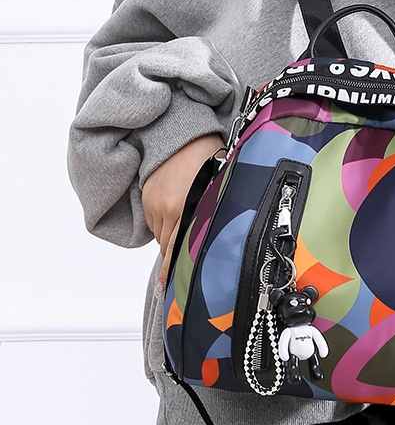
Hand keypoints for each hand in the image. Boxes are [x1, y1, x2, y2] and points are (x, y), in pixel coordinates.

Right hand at [141, 132, 224, 289]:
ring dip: (171, 236)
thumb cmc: (211, 159)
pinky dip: (163, 222)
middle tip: (188, 261)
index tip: (171, 289)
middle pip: (168, 246)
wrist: (184, 134)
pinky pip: (153, 221)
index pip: (178, 251)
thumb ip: (209, 217)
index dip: (173, 272)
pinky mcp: (146, 196)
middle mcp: (167, 209)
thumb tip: (212, 242)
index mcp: (187, 210)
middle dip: (177, 253)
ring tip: (185, 226)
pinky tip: (176, 210)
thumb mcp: (217, 190)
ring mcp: (154, 203)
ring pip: (160, 235)